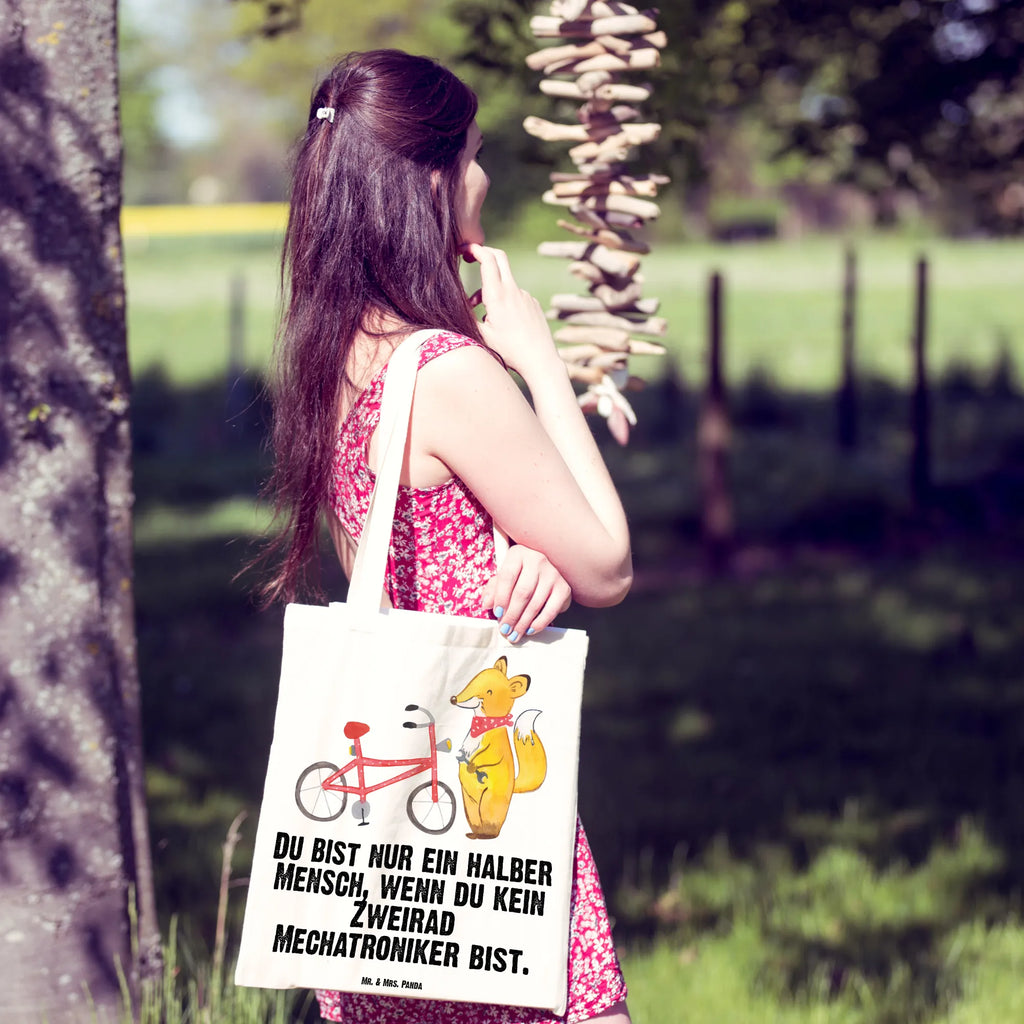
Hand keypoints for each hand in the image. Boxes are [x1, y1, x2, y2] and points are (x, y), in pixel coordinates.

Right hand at [463, 243, 561, 380]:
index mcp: (498, 295)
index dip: (475, 249)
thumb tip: (456, 306)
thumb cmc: (510, 351)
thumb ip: (468, 317)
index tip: (464, 249)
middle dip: (484, 253)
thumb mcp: (482, 336)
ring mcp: (525, 295)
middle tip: (471, 258)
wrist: (540, 360)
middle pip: (499, 257)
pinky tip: (504, 322)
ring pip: (504, 282)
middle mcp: (513, 290)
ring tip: (483, 314)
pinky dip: (504, 301)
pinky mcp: (533, 303)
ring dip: (491, 289)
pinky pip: (515, 295)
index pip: (487, 259)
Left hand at [481, 544, 571, 642]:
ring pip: (535, 603)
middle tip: (505, 629)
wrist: (546, 572)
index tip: (497, 614)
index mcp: (518, 554)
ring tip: (515, 634)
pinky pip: (551, 610)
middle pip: (522, 592)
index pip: (507, 576)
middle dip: (512, 615)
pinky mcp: (564, 588)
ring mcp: (553, 574)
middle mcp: (537, 560)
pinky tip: (530, 629)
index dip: (500, 597)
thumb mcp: (503, 577)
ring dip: (523, 623)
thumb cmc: (520, 575)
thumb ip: (493, 589)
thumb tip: (486, 604)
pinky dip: (540, 623)